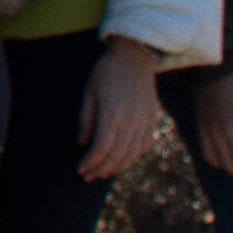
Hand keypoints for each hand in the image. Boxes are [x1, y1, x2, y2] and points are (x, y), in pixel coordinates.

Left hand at [76, 40, 168, 184]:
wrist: (136, 56)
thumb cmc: (107, 71)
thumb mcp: (89, 91)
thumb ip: (85, 118)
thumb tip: (82, 143)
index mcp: (112, 112)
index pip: (101, 147)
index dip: (90, 162)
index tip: (80, 169)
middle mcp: (131, 120)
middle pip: (117, 156)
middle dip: (101, 170)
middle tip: (88, 176)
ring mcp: (144, 121)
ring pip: (133, 155)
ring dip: (117, 168)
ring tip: (103, 172)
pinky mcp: (152, 120)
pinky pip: (145, 146)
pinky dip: (133, 158)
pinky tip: (122, 160)